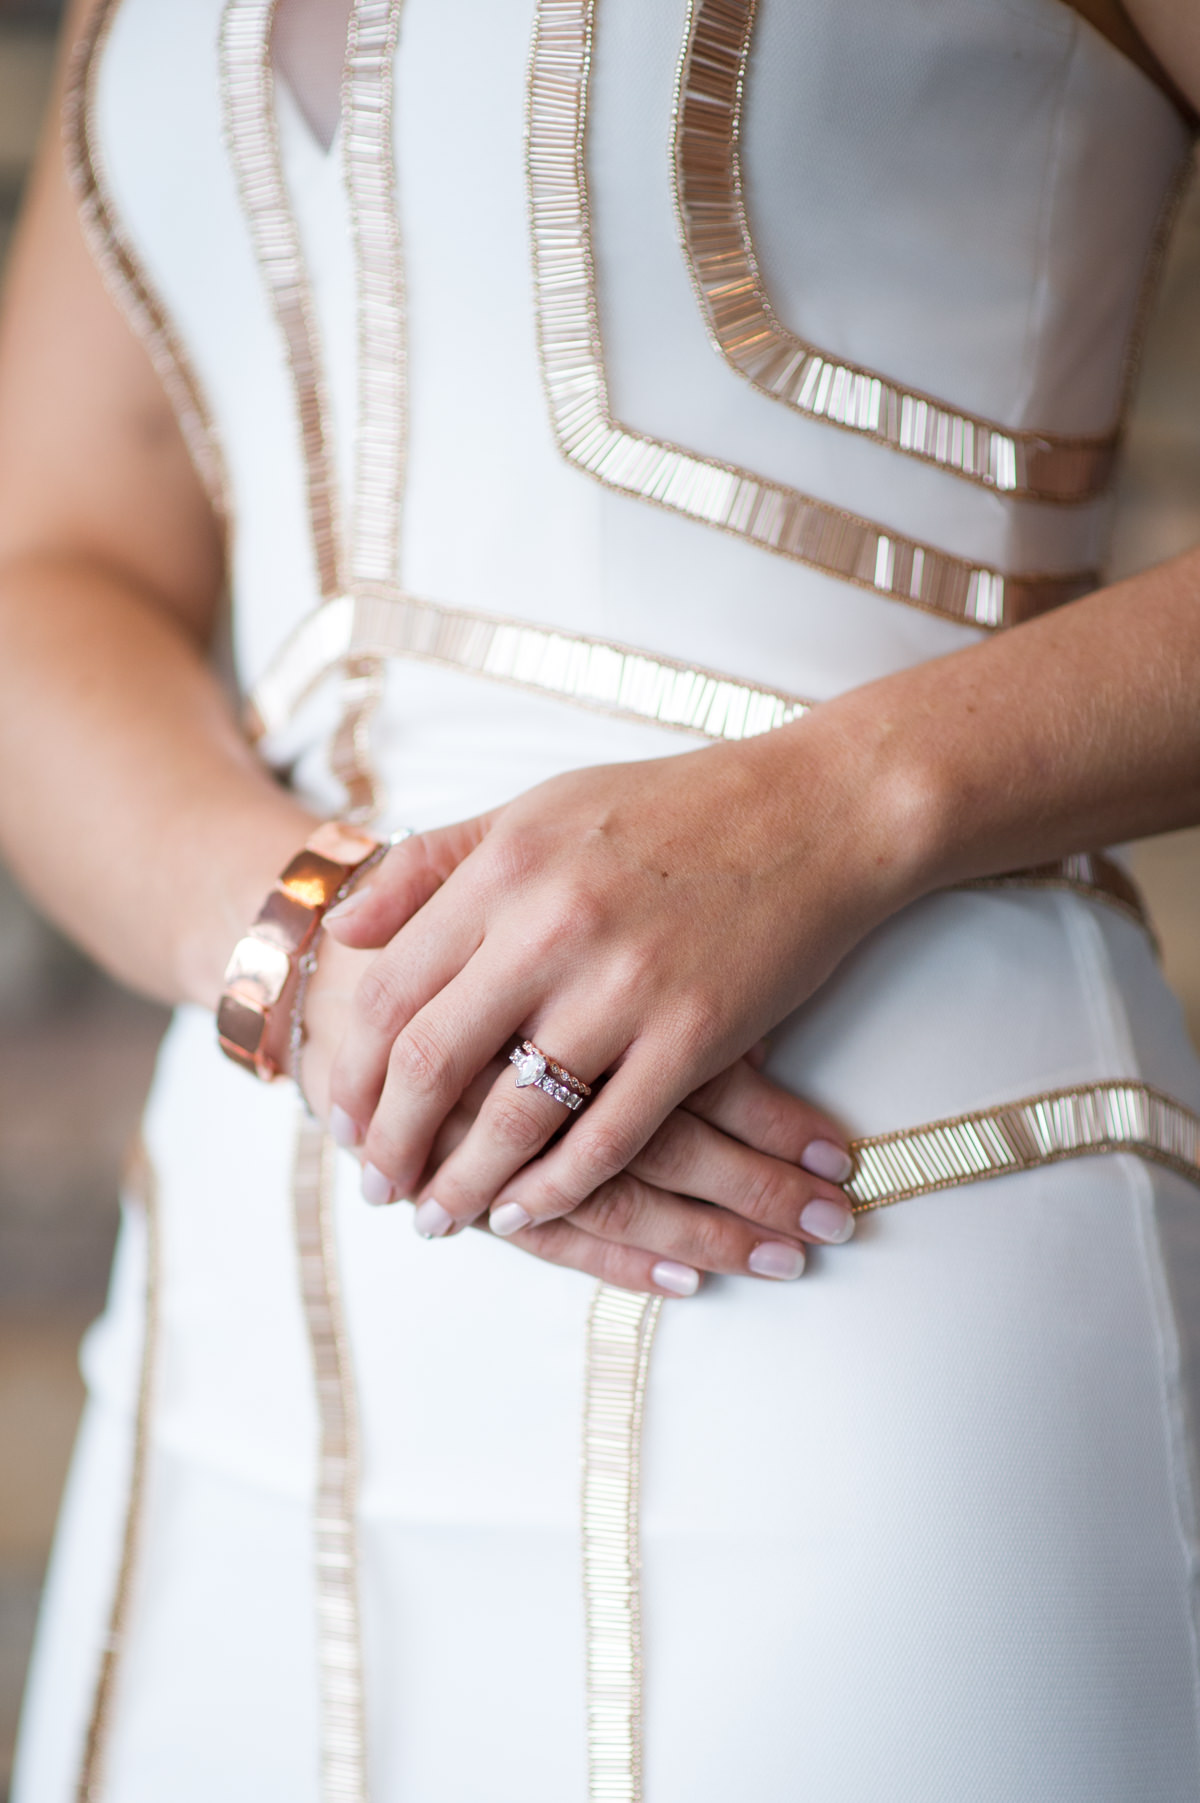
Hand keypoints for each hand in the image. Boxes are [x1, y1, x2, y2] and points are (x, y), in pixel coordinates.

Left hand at [325, 724, 906, 1245]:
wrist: (813, 809)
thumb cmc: (670, 807)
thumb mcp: (537, 808)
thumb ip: (435, 863)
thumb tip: (343, 928)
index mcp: (504, 868)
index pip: (391, 993)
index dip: (354, 1070)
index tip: (340, 1117)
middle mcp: (551, 927)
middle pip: (433, 1063)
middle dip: (392, 1143)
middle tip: (376, 1187)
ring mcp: (626, 986)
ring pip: (515, 1116)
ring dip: (465, 1183)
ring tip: (439, 1217)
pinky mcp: (696, 1035)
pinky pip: (608, 1138)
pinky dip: (556, 1188)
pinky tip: (524, 1210)